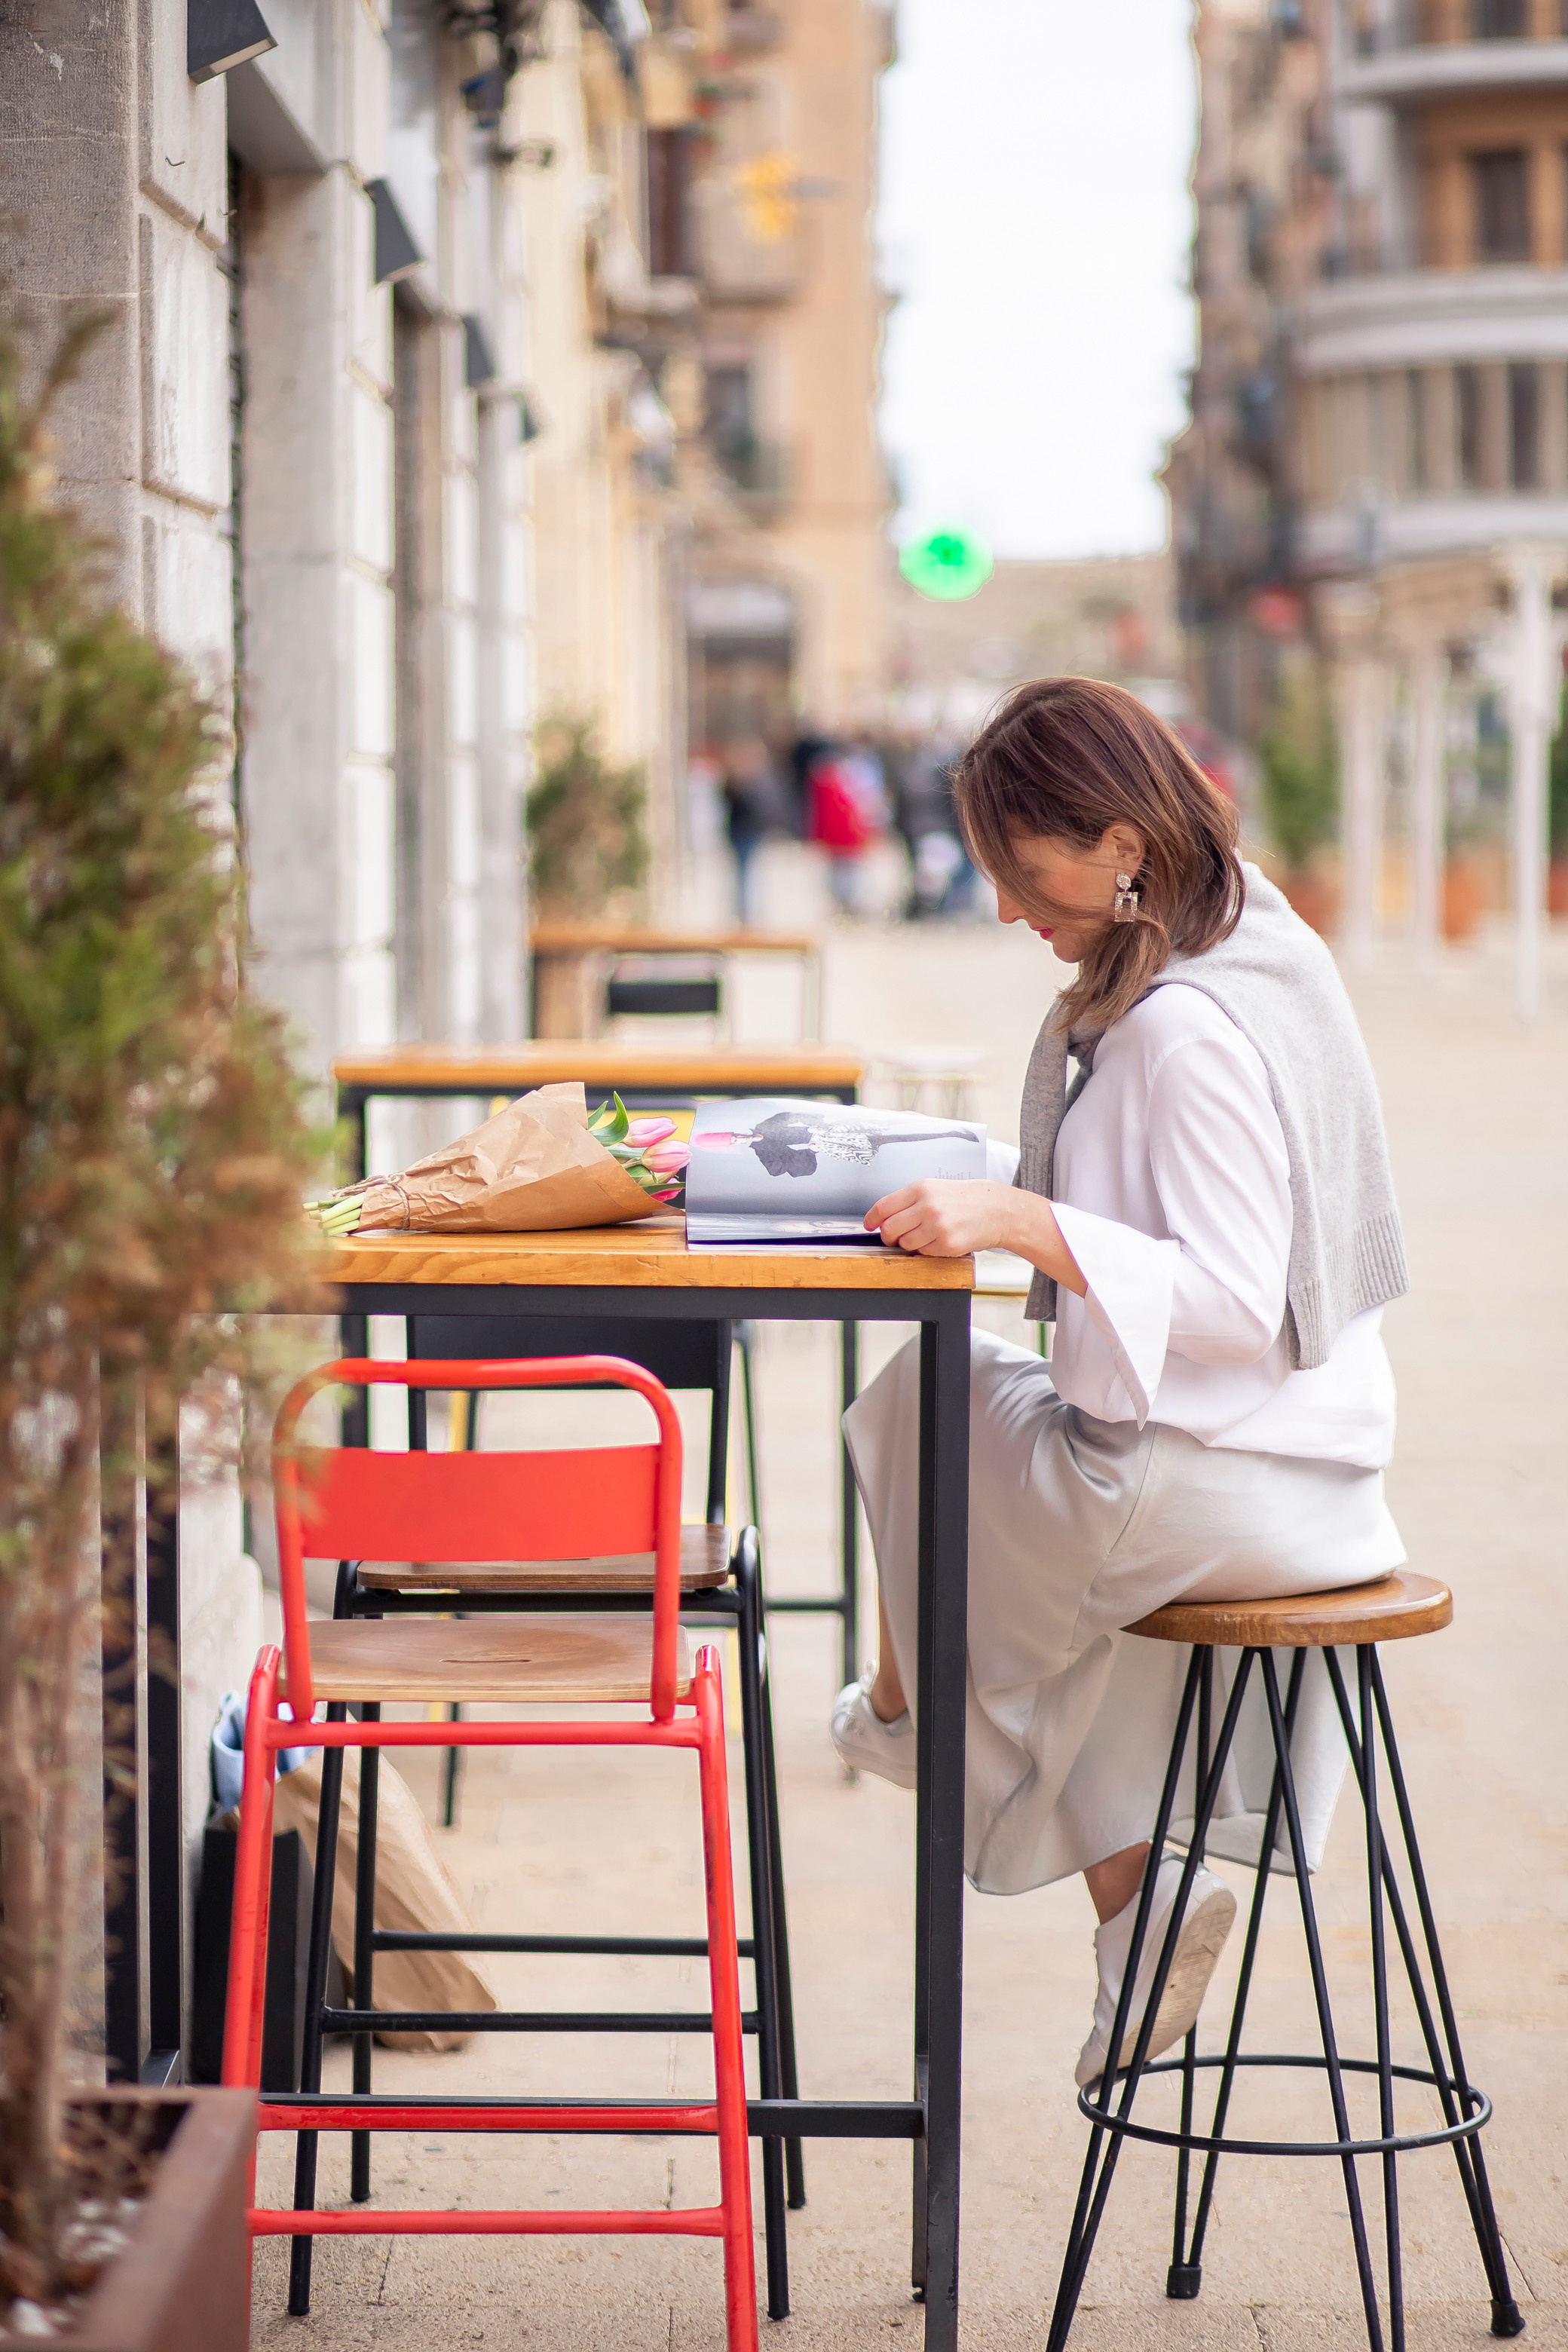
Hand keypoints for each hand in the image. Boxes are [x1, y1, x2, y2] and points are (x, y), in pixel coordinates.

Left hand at [864, 1180, 1088, 1295]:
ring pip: (905, 1244)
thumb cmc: (966, 1199)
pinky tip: (940, 1240)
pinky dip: (927, 1250)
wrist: (998, 1210)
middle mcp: (927, 1206)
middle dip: (889, 1237)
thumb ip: (909, 1201)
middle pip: (889, 1230)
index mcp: (921, 1188)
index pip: (883, 1207)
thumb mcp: (936, 1188)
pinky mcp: (947, 1244)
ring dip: (910, 1244)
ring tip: (926, 1235)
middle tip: (895, 1237)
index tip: (869, 1225)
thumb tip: (882, 1217)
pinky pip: (924, 1253)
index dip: (872, 1219)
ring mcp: (937, 1226)